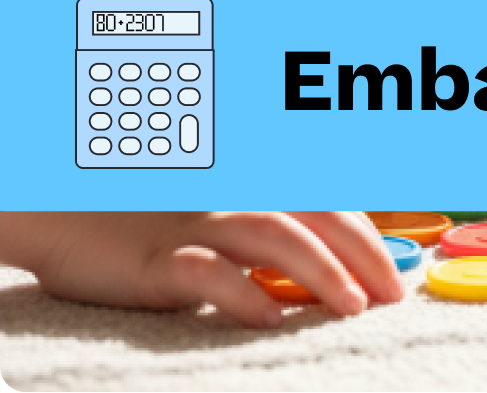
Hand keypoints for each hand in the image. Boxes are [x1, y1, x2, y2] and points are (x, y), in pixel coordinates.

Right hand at [1, 211, 402, 326]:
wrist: (70, 215)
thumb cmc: (158, 218)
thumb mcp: (224, 214)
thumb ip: (273, 230)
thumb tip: (336, 268)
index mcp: (260, 186)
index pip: (331, 206)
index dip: (370, 239)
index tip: (396, 280)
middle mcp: (239, 196)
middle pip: (316, 215)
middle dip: (363, 254)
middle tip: (390, 298)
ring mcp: (200, 222)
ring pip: (273, 234)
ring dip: (319, 269)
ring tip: (350, 307)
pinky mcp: (157, 257)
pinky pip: (205, 270)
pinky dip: (240, 291)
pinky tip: (266, 319)